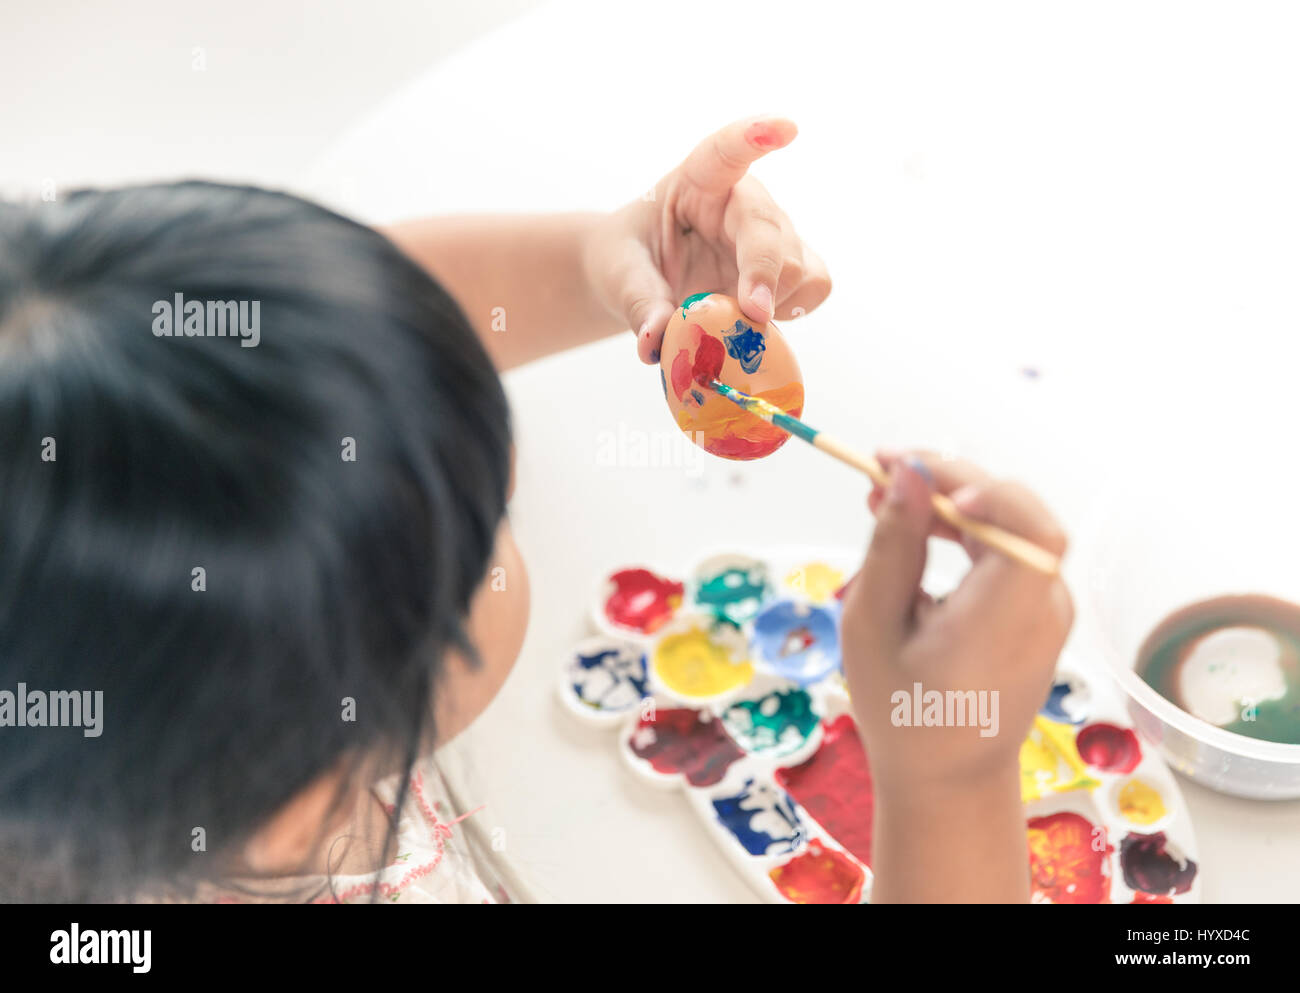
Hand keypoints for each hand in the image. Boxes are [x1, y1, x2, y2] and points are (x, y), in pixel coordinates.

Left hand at [583, 116, 832, 363]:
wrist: (644, 279)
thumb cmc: (630, 260)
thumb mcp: (619, 275)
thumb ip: (638, 304)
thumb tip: (655, 341)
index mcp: (697, 182)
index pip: (725, 152)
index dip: (754, 137)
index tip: (786, 128)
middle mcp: (742, 201)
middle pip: (770, 228)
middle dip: (764, 273)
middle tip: (753, 315)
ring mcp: (771, 232)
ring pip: (798, 262)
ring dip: (774, 300)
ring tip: (733, 320)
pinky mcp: (789, 265)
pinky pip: (815, 285)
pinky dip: (794, 309)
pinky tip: (758, 318)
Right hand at [839, 451, 1073, 795]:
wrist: (949, 780)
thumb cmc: (903, 715)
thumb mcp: (874, 628)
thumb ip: (894, 546)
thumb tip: (908, 475)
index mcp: (1005, 623)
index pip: (1030, 530)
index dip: (986, 492)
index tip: (921, 479)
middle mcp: (1042, 611)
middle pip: (1017, 514)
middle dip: (949, 480)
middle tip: (880, 471)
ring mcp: (1048, 609)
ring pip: (1013, 523)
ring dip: (953, 500)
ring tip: (885, 495)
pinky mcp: (1039, 609)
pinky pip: (1009, 548)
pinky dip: (966, 529)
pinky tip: (919, 527)